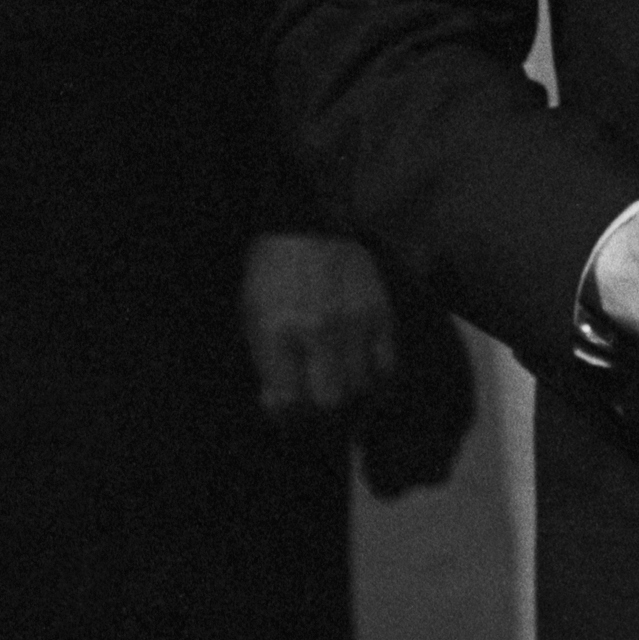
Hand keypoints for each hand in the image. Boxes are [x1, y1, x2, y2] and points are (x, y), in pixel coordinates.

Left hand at [242, 232, 396, 417]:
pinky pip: (388, 364)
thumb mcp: (251, 317)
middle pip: (330, 401)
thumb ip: (266, 362)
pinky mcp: (381, 312)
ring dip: (349, 397)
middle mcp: (319, 332)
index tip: (284, 407)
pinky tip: (366, 378)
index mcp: (278, 333)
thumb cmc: (270, 274)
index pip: (289, 401)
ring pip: (362, 387)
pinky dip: (378, 380)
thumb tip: (279, 401)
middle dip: (318, 412)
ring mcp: (355, 322)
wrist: (306, 224)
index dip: (286, 415)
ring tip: (338, 389)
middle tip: (312, 403)